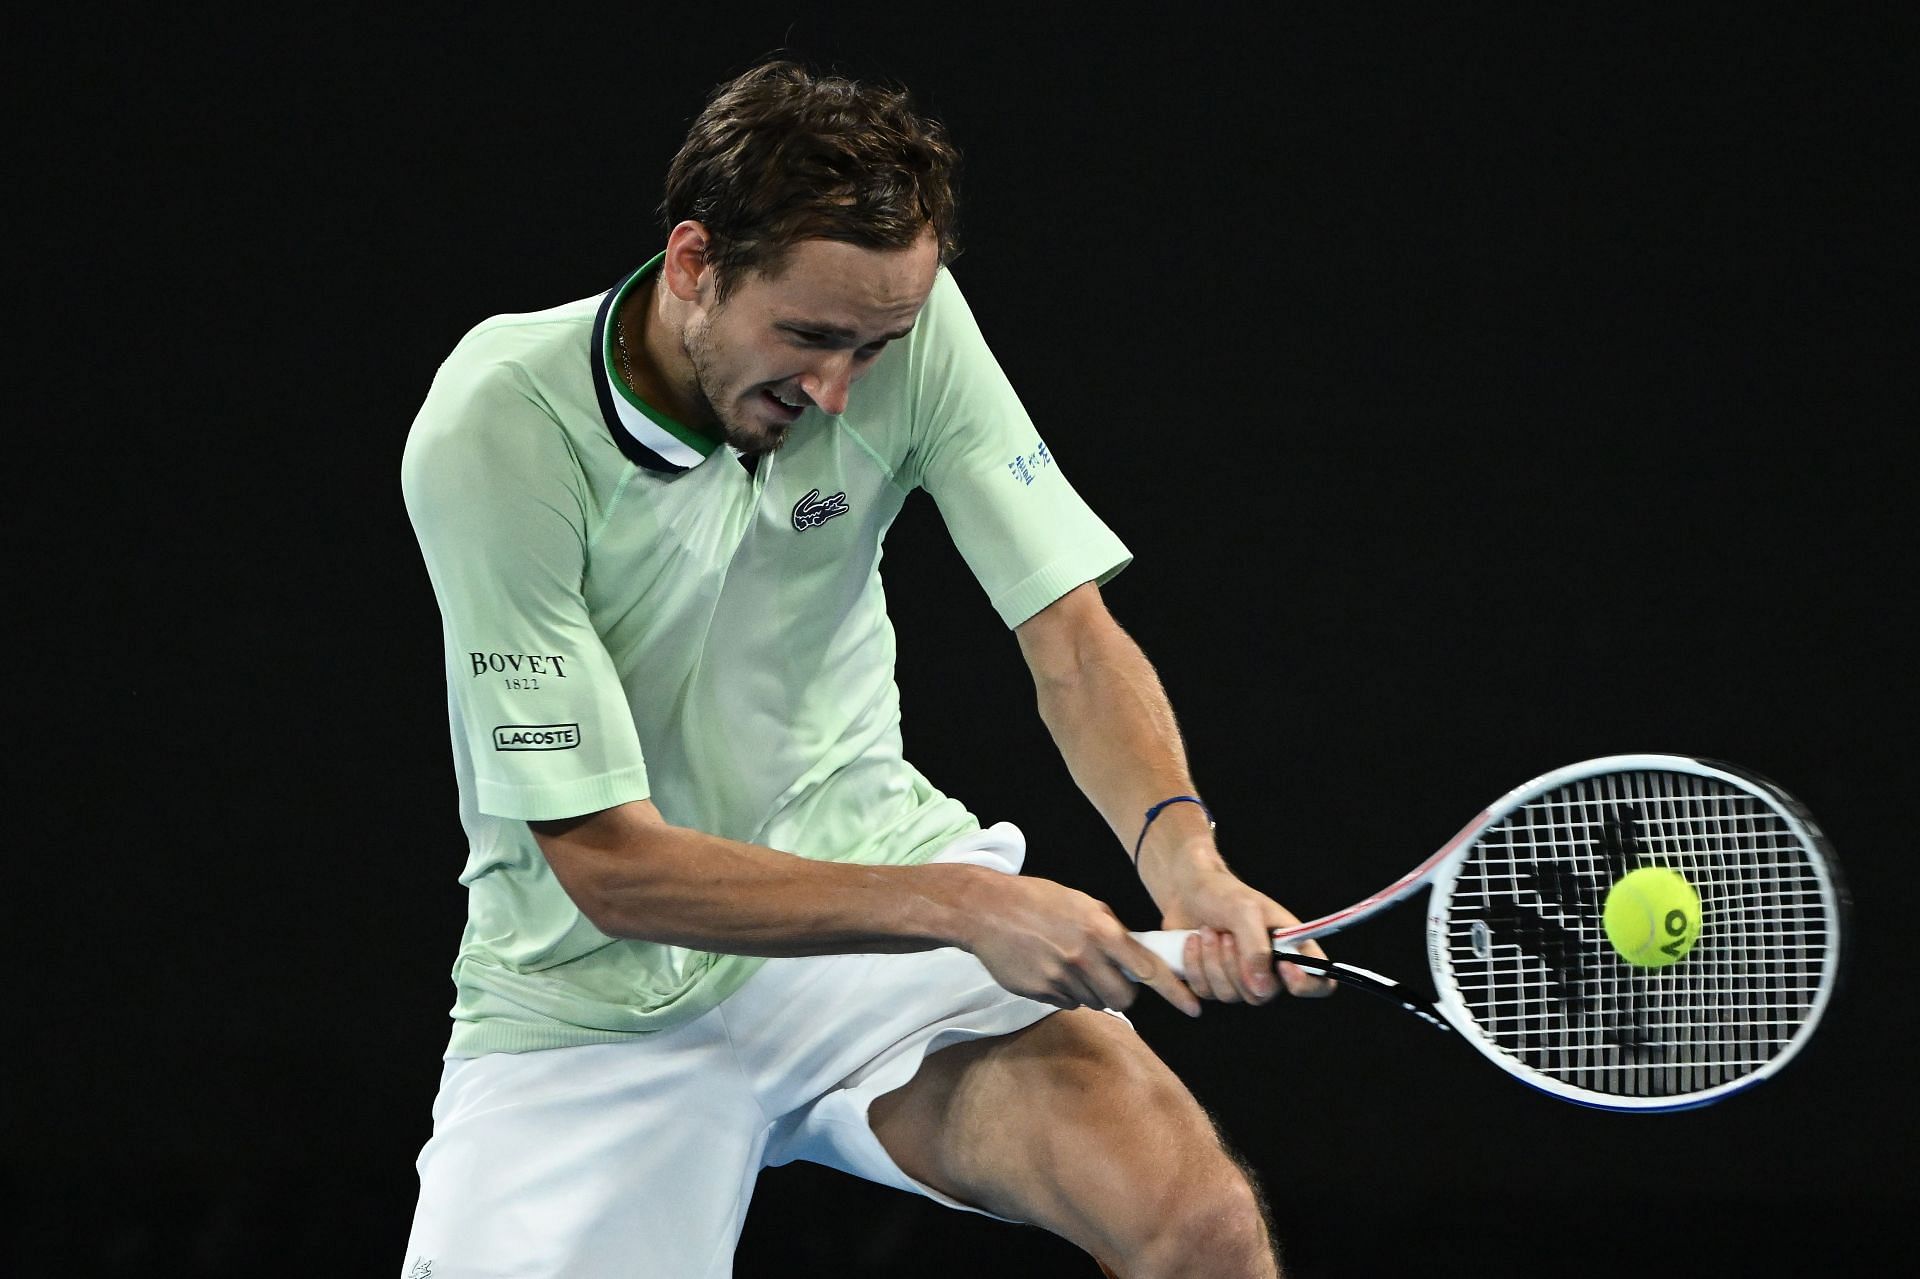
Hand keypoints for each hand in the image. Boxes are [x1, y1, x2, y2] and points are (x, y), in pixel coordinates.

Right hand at [956, 871, 1201, 1017]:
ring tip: (1069, 963)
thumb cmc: (1038, 900)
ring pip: (1094, 1001)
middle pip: (1123, 998)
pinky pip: (1067, 1003)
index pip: (1147, 968)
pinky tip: (1049, 968)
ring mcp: (1060, 977)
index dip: (1174, 991)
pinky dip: (1066, 992)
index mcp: (1099, 930)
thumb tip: (1134, 956)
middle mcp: (1083, 956)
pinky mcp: (1040, 992)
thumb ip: (1111, 929)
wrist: (987, 911)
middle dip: (1123, 993)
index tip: (1194, 1007)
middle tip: (1112, 978)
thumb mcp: (1082, 903)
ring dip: (1091, 990)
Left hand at [1157, 865, 1335, 1005]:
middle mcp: (1270, 970)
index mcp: (1291, 948)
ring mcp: (1240, 980)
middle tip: (1225, 934)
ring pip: (1228, 995)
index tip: (1284, 968)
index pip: (1319, 983)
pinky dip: (1194, 966)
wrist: (1186, 890)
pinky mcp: (1213, 984)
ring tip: (1207, 931)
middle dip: (1235, 963)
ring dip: (1211, 960)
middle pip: (1262, 995)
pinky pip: (1204, 993)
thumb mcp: (1244, 910)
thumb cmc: (1223, 893)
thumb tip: (1262, 988)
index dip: (1306, 984)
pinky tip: (1193, 942)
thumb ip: (1256, 948)